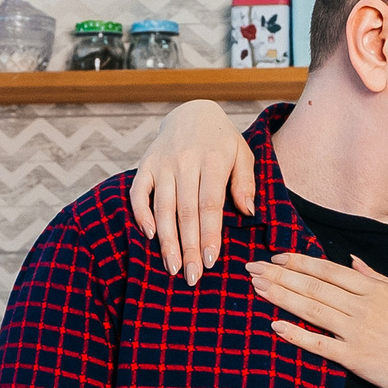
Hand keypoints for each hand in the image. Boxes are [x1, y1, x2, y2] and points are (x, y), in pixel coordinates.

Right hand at [127, 99, 256, 282]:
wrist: (192, 111)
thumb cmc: (222, 142)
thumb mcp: (243, 154)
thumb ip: (245, 183)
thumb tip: (249, 212)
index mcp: (214, 159)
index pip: (211, 204)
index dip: (209, 234)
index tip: (210, 260)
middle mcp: (186, 160)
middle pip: (186, 211)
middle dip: (188, 247)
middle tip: (191, 276)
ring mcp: (163, 162)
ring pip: (163, 207)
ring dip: (166, 239)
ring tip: (172, 267)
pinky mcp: (145, 164)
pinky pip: (138, 192)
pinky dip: (141, 214)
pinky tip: (149, 236)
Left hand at [249, 254, 387, 387]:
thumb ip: (377, 278)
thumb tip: (353, 261)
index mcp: (374, 289)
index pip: (328, 270)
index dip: (298, 262)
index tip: (274, 258)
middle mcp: (363, 307)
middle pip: (312, 286)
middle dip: (278, 275)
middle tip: (250, 268)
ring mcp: (358, 333)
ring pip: (311, 310)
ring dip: (280, 297)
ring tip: (256, 288)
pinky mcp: (355, 359)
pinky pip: (320, 344)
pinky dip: (296, 335)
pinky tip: (275, 326)